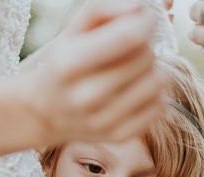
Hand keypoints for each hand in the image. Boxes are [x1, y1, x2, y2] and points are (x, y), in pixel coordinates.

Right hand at [24, 0, 166, 144]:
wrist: (43, 114)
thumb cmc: (63, 63)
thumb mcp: (72, 31)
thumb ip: (103, 10)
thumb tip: (140, 9)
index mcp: (71, 64)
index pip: (131, 36)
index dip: (146, 22)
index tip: (143, 19)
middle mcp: (87, 96)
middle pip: (146, 57)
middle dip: (144, 45)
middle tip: (129, 48)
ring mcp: (104, 120)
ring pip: (158, 81)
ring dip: (151, 69)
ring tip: (132, 69)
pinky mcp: (119, 136)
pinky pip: (159, 105)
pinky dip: (153, 93)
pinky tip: (134, 89)